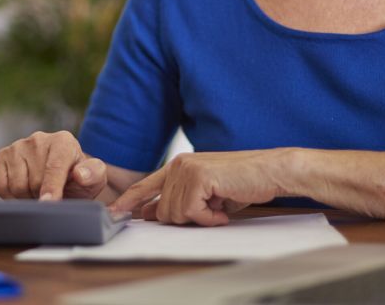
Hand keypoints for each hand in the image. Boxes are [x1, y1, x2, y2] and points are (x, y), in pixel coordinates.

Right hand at [0, 131, 106, 199]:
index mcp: (63, 141)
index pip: (54, 167)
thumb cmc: (78, 180)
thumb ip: (93, 174)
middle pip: (34, 181)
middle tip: (52, 197)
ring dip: (27, 197)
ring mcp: (18, 146)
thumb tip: (80, 174)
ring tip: (39, 192)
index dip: (51, 188)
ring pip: (16, 185)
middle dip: (42, 196)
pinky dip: (10, 196)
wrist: (61, 178)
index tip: (49, 203)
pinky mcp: (2, 156)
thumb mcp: (94, 179)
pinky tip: (24, 191)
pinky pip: (0, 185)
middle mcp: (38, 139)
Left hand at [110, 150, 287, 225]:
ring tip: (219, 206)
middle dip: (187, 219)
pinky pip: (191, 212)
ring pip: (175, 214)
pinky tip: (223, 209)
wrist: (270, 171)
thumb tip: (151, 214)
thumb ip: (179, 200)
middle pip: (163, 211)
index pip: (145, 186)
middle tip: (211, 210)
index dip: (128, 201)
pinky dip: (209, 218)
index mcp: (177, 167)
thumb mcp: (206, 194)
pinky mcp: (198, 177)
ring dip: (201, 218)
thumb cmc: (242, 183)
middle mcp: (177, 165)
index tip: (113, 213)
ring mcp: (186, 169)